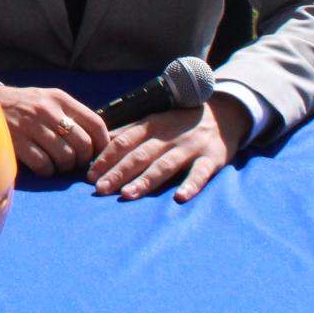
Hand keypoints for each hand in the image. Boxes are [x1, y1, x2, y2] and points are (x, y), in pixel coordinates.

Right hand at [0, 84, 108, 177]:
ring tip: (56, 164)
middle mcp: (46, 109)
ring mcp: (30, 125)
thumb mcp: (45, 100)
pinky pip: (44, 165)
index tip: (98, 155)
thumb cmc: (20, 106)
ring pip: (65, 157)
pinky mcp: (15, 142)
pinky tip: (41, 167)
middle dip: (82, 160)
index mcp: (58, 98)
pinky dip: (47, 171)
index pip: (95, 123)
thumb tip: (98, 142)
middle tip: (73, 163)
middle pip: (83, 144)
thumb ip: (69, 114)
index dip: (102, 144)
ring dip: (64, 167)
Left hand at [87, 94, 249, 202]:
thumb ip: (129, 132)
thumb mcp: (154, 121)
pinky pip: (200, 173)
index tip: (89, 174)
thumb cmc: (180, 122)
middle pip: (139, 155)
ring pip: (164, 165)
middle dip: (117, 172)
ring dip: (145, 180)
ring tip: (127, 194)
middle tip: (99, 189)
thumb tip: (98, 143)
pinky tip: (180, 198)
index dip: (106, 157)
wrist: (223, 114)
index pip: (123, 141)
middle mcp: (168, 135)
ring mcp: (190, 147)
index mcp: (151, 125)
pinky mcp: (211, 159)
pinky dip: (191, 185)